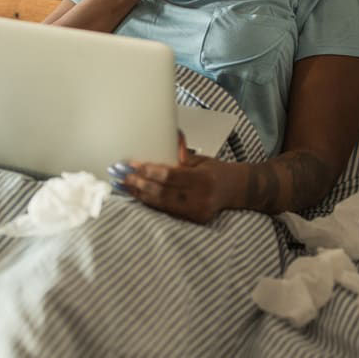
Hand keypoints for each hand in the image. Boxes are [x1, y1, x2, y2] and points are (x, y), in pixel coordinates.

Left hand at [108, 133, 237, 223]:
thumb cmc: (217, 171)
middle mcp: (200, 198)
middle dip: (139, 184)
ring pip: (161, 205)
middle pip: (162, 193)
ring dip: (140, 195)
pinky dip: (150, 203)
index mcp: (203, 180)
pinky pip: (167, 211)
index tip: (132, 166)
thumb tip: (165, 137)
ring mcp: (197, 212)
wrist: (236, 190)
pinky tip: (138, 195)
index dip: (149, 171)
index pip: (170, 176)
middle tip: (122, 176)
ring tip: (124, 186)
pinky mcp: (193, 220)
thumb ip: (181, 154)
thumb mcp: (200, 159)